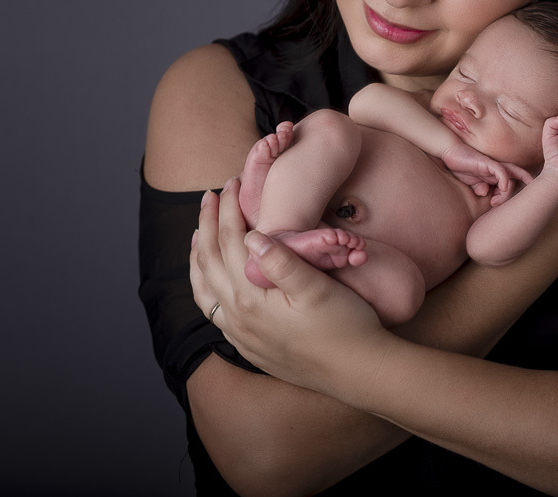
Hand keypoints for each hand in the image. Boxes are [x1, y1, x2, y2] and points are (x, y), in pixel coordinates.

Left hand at [190, 177, 385, 392]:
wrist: (358, 373)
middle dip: (208, 224)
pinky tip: (213, 281)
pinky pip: (213, 311)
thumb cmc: (345, 327)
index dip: (229, 209)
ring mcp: (240, 335)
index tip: (232, 183)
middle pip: (209, 261)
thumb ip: (282, 262)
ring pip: (204, 289)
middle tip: (210, 195)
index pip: (230, 242)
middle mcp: (237, 318)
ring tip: (199, 233)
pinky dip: (205, 286)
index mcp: (251, 298)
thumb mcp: (318, 289)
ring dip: (198, 256)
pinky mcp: (249, 347)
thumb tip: (251, 235)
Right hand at [441, 142, 533, 205]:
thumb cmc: (462, 168)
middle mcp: (498, 171)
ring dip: (506, 192)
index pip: (514, 183)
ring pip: (511, 178)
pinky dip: (504, 179)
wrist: (451, 154)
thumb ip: (481, 189)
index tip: (527, 205)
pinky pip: (501, 170)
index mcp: (496, 176)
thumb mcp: (473, 184)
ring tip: (496, 201)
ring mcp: (494, 166)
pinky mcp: (487, 162)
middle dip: (512, 196)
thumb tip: (485, 193)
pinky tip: (502, 188)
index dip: (522, 192)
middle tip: (497, 205)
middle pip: (515, 182)